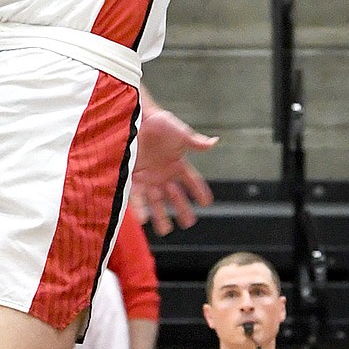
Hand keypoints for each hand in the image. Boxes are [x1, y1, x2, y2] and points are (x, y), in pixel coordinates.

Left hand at [132, 107, 215, 234]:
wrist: (135, 118)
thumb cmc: (158, 122)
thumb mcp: (179, 132)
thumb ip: (195, 141)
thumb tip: (215, 142)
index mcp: (178, 164)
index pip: (193, 182)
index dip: (200, 192)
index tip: (207, 203)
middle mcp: (164, 174)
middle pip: (176, 197)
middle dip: (182, 210)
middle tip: (188, 223)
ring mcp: (149, 178)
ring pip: (157, 201)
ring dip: (160, 216)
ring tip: (164, 230)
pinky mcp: (133, 178)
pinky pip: (137, 197)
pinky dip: (140, 208)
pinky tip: (143, 219)